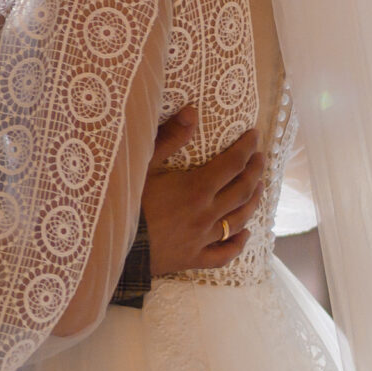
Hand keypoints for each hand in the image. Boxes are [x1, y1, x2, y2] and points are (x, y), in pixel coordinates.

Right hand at [140, 107, 266, 273]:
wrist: (110, 245)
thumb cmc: (125, 201)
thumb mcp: (143, 164)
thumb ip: (169, 137)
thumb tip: (192, 112)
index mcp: (197, 188)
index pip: (233, 164)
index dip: (246, 148)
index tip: (255, 136)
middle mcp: (207, 214)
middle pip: (242, 190)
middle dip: (255, 171)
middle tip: (261, 158)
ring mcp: (202, 239)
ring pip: (239, 220)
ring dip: (253, 202)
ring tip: (259, 188)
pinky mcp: (193, 258)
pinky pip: (224, 254)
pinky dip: (237, 243)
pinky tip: (245, 234)